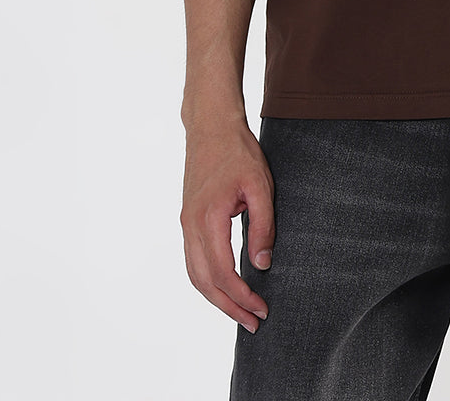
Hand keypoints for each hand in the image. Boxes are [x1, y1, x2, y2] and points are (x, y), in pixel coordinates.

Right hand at [180, 120, 274, 331]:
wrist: (211, 126)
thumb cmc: (238, 152)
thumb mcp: (260, 185)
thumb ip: (263, 225)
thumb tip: (263, 263)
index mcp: (208, 218)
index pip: (222, 272)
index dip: (241, 296)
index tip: (262, 308)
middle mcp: (190, 225)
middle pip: (204, 282)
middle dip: (229, 307)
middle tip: (254, 323)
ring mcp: (185, 223)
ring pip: (195, 275)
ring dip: (216, 298)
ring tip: (241, 312)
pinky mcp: (187, 219)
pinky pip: (193, 260)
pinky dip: (207, 281)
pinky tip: (225, 287)